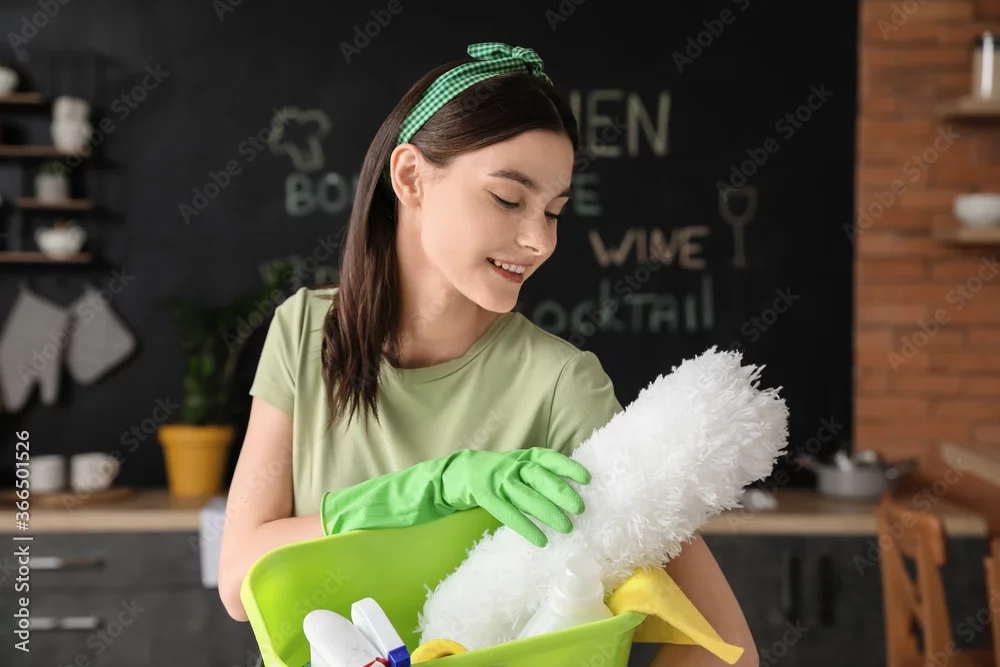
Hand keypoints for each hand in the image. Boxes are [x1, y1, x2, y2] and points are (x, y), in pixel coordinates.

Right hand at [441, 447, 591, 546]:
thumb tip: (571, 493)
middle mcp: (512, 465)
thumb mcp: (518, 467)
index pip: (549, 458)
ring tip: (567, 527)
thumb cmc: (498, 473)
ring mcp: (497, 480)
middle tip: (580, 509)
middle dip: (561, 492)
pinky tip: (540, 540)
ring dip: (547, 512)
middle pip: (539, 476)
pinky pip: (507, 512)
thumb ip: (539, 476)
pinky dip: (525, 526)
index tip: (586, 479)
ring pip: (525, 495)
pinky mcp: (484, 495)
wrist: (458, 472)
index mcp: (523, 457)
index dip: (568, 467)